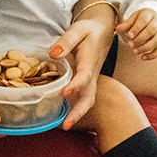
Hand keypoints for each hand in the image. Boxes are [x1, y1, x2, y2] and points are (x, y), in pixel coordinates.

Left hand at [48, 5, 114, 128]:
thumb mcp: (78, 30)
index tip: (66, 93)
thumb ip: (67, 41)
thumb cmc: (89, 30)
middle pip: (89, 96)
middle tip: (67, 125)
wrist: (103, 31)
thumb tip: (53, 54)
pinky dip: (75, 109)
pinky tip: (62, 117)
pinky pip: (83, 98)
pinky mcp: (87, 83)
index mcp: (90, 60)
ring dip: (77, 114)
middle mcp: (92, 74)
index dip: (77, 85)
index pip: (85, 75)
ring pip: (87, 100)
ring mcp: (91, 80)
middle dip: (79, 111)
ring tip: (64, 126)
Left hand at [116, 8, 156, 60]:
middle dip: (140, 39)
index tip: (129, 35)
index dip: (137, 28)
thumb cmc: (140, 20)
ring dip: (145, 48)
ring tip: (134, 52)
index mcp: (149, 14)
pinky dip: (153, 55)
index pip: (144, 20)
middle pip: (151, 31)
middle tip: (130, 45)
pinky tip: (143, 57)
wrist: (153, 20)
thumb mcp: (133, 19)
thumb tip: (118, 29)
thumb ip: (126, 24)